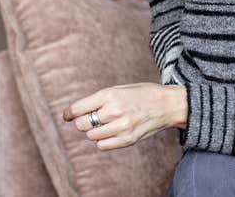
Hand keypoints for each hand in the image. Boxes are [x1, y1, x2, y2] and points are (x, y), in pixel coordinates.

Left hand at [62, 82, 180, 150]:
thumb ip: (99, 100)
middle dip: (83, 122)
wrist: (167, 105)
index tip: (67, 115)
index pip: (79, 108)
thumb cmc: (142, 94)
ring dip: (94, 132)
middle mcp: (114, 111)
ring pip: (92, 136)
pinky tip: (110, 133)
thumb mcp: (120, 89)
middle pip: (82, 124)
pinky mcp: (128, 139)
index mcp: (110, 95)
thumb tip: (75, 113)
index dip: (69, 113)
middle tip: (91, 119)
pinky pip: (103, 145)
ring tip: (105, 125)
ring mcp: (121, 127)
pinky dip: (102, 141)